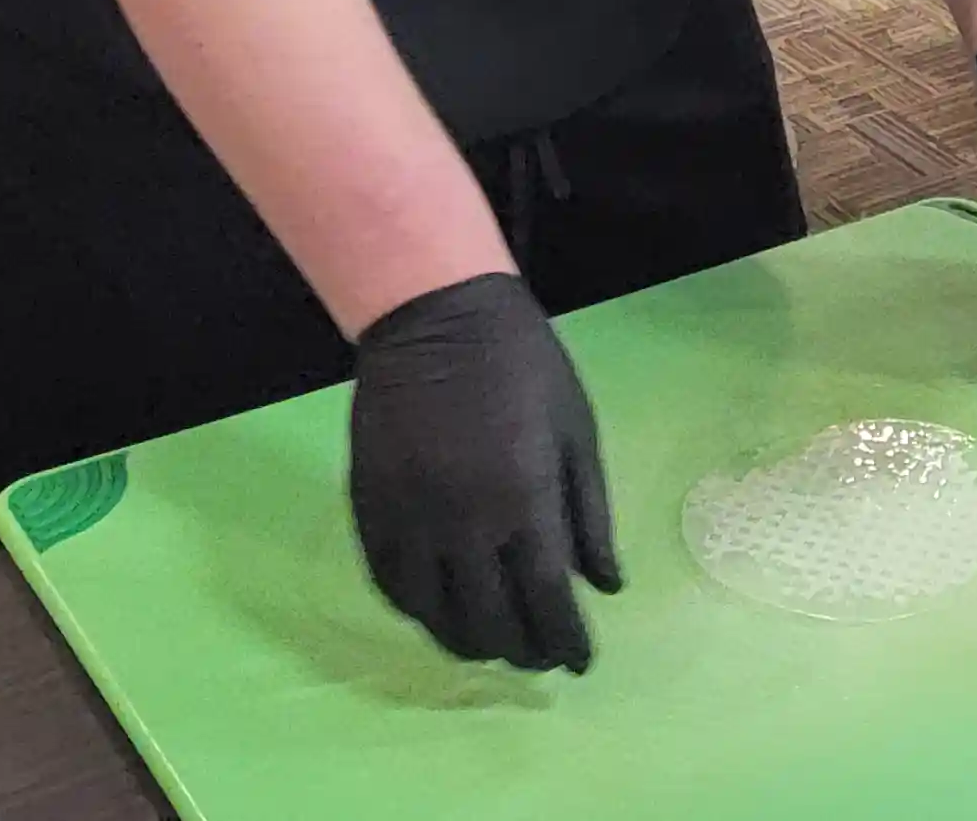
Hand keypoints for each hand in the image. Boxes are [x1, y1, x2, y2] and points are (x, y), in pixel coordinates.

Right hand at [346, 274, 616, 672]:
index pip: (547, 601)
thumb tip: (605, 586)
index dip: (565, 642)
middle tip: (540, 654)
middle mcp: (464, 524)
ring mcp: (410, 520)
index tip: (580, 661)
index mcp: (524, 502)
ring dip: (468, 642)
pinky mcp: (371, 510)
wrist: (436, 315)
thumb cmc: (523, 364)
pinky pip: (391, 585)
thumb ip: (590, 514)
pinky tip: (440, 612)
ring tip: (493, 643)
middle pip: (491, 621)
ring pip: (434, 616)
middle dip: (522, 650)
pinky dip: (418, 612)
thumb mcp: (577, 430)